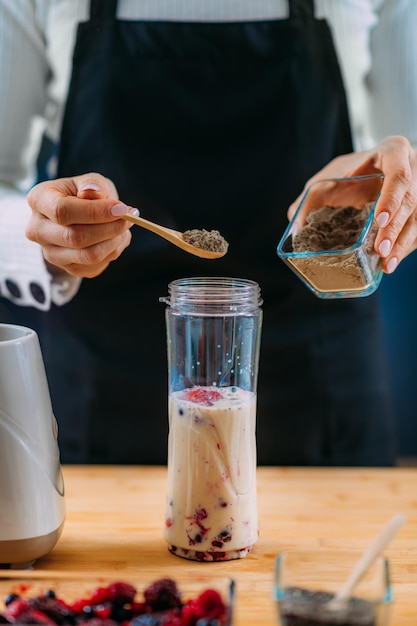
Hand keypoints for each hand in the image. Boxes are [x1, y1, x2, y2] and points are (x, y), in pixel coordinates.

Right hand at [26, 173, 136, 277]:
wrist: (76, 216)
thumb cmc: (82, 194)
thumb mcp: (88, 181)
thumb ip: (92, 184)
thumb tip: (94, 193)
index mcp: (39, 200)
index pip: (62, 211)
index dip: (95, 212)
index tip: (121, 208)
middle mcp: (38, 230)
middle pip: (75, 237)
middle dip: (110, 228)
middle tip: (130, 218)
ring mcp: (50, 253)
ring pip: (88, 256)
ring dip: (115, 242)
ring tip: (125, 228)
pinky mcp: (67, 268)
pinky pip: (95, 266)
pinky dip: (113, 252)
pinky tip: (116, 238)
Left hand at [288, 136, 416, 273]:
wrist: (368, 171)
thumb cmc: (348, 174)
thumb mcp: (326, 179)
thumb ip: (309, 200)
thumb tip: (295, 229)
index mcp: (393, 152)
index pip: (398, 175)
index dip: (390, 198)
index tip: (379, 219)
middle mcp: (412, 167)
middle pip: (410, 201)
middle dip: (394, 229)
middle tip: (380, 250)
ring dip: (402, 244)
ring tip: (387, 264)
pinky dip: (404, 247)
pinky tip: (391, 261)